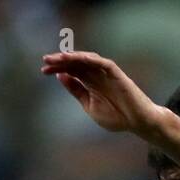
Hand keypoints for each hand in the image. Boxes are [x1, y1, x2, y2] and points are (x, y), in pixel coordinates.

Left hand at [41, 51, 159, 134]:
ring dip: (74, 57)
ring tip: (59, 57)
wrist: (136, 122)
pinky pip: (103, 63)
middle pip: (77, 64)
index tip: (43, 70)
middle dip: (61, 61)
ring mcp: (107, 74)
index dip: (57, 69)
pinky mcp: (117, 75)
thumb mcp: (89, 105)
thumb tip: (61, 76)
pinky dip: (92, 59)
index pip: (71, 71)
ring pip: (88, 60)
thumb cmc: (116, 116)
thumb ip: (76, 90)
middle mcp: (97, 75)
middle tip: (45, 60)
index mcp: (90, 83)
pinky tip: (79, 58)